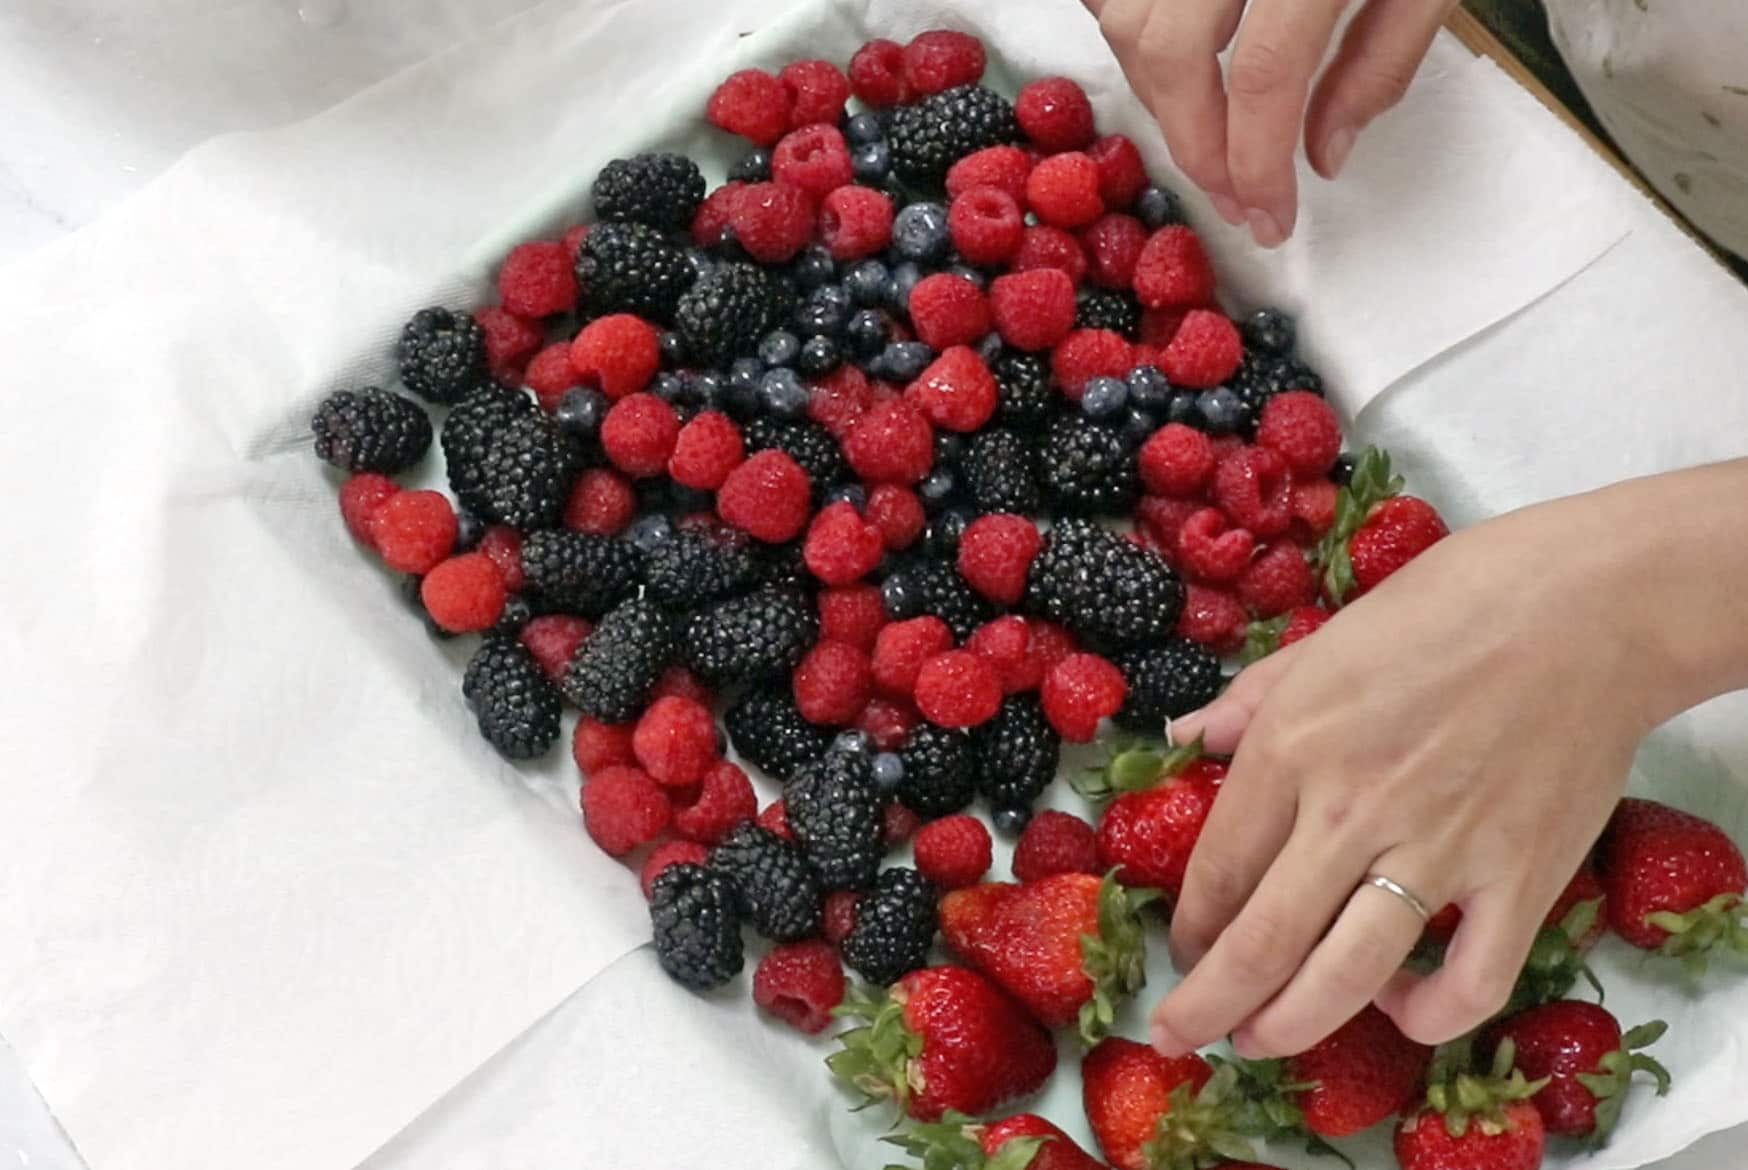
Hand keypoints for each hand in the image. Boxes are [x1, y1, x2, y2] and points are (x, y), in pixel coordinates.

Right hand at [1083, 0, 1454, 245]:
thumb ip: (1381, 62)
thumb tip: (1321, 156)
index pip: (1263, 76)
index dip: (1255, 164)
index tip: (1268, 218)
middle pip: (1172, 50)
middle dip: (1193, 142)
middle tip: (1229, 194)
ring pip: (1128, 16)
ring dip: (1157, 91)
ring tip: (1207, 134)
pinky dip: (1125, 22)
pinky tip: (1168, 57)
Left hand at [1148, 492, 1661, 1058]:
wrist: (1588, 606)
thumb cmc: (1448, 604)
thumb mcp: (1322, 640)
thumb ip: (1249, 700)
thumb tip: (1182, 736)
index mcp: (1292, 746)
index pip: (1219, 867)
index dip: (1190, 925)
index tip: (1183, 948)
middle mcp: (1351, 809)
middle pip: (1261, 940)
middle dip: (1208, 1004)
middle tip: (1180, 1035)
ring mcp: (1439, 852)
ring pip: (1345, 976)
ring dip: (1289, 1026)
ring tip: (1259, 1043)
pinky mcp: (1522, 880)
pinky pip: (1471, 982)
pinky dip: (1429, 1015)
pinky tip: (1400, 1007)